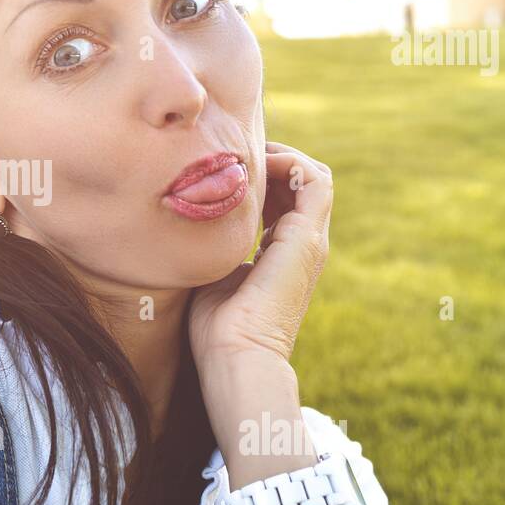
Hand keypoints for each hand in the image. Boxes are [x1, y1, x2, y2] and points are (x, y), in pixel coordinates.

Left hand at [188, 141, 332, 368]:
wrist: (236, 355)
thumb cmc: (216, 327)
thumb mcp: (212, 272)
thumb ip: (213, 246)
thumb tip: (188, 221)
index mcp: (280, 254)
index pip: (280, 199)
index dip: (256, 176)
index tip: (221, 166)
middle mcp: (301, 244)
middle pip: (298, 182)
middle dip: (269, 159)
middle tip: (232, 149)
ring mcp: (309, 241)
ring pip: (313, 176)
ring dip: (282, 155)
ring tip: (245, 150)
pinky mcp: (308, 239)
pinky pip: (316, 181)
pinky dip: (291, 161)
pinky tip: (256, 162)